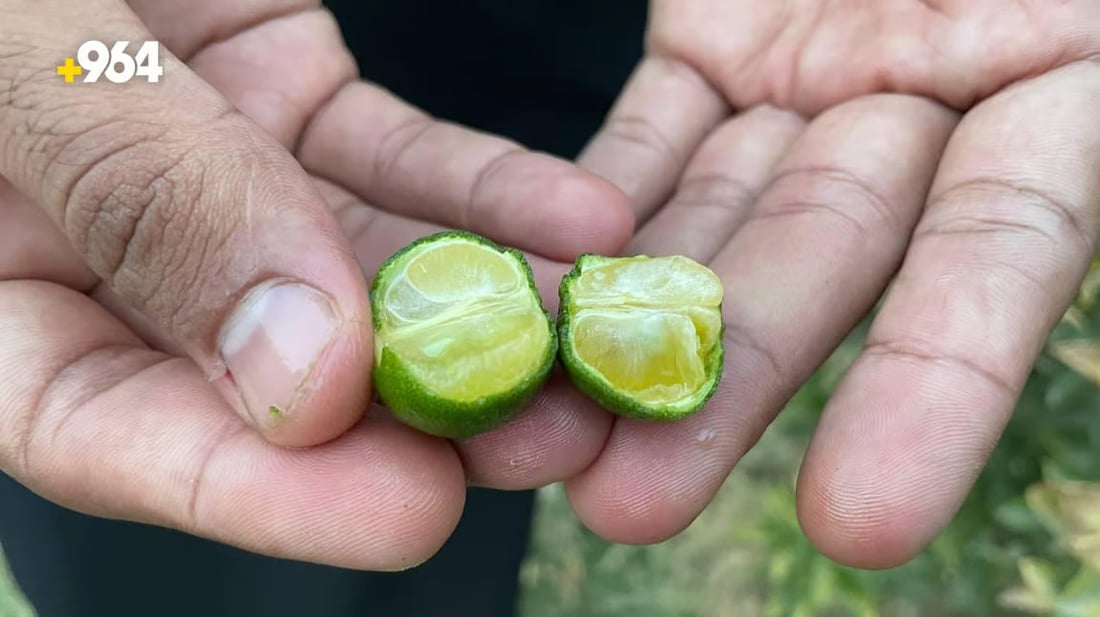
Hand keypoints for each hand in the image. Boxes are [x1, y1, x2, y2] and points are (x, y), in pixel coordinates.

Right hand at [0, 0, 631, 569]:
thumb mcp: (11, 44)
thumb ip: (135, 191)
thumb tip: (300, 370)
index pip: (108, 427)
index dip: (255, 488)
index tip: (408, 514)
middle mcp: (110, 255)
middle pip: (265, 370)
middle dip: (414, 412)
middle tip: (542, 440)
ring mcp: (215, 181)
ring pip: (359, 271)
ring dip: (483, 309)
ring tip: (593, 342)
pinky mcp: (291, 99)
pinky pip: (402, 159)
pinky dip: (490, 192)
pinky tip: (586, 221)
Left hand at [572, 0, 1099, 567]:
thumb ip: (1060, 46)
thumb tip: (1067, 95)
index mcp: (1063, 80)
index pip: (995, 258)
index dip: (933, 386)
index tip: (859, 523)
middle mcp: (929, 109)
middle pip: (818, 269)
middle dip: (722, 390)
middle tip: (625, 510)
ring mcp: (816, 85)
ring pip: (712, 224)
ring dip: (624, 333)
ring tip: (539, 449)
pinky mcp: (719, 50)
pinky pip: (648, 147)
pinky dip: (587, 220)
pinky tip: (525, 292)